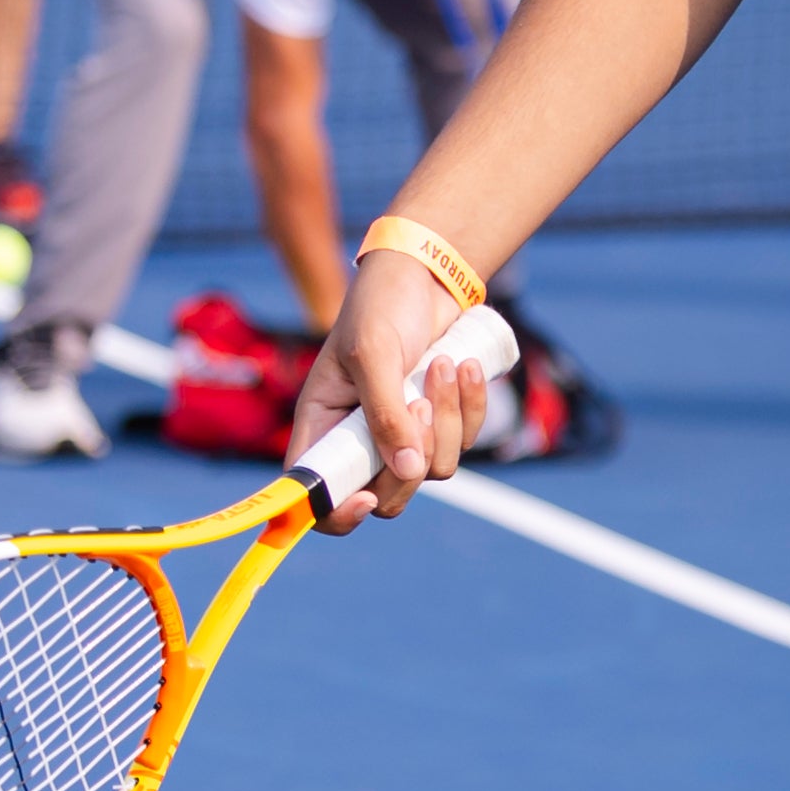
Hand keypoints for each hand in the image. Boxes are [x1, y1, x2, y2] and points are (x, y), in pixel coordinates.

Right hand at [294, 261, 495, 532]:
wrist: (424, 277)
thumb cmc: (381, 306)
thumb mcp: (374, 353)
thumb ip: (384, 412)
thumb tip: (407, 469)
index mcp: (322, 426)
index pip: (318, 494)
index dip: (336, 513)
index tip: (369, 498)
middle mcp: (360, 439)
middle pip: (388, 495)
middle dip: (413, 458)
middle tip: (420, 403)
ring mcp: (402, 435)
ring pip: (433, 468)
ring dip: (448, 420)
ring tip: (444, 365)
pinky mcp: (440, 423)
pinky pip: (465, 440)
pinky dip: (472, 407)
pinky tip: (468, 366)